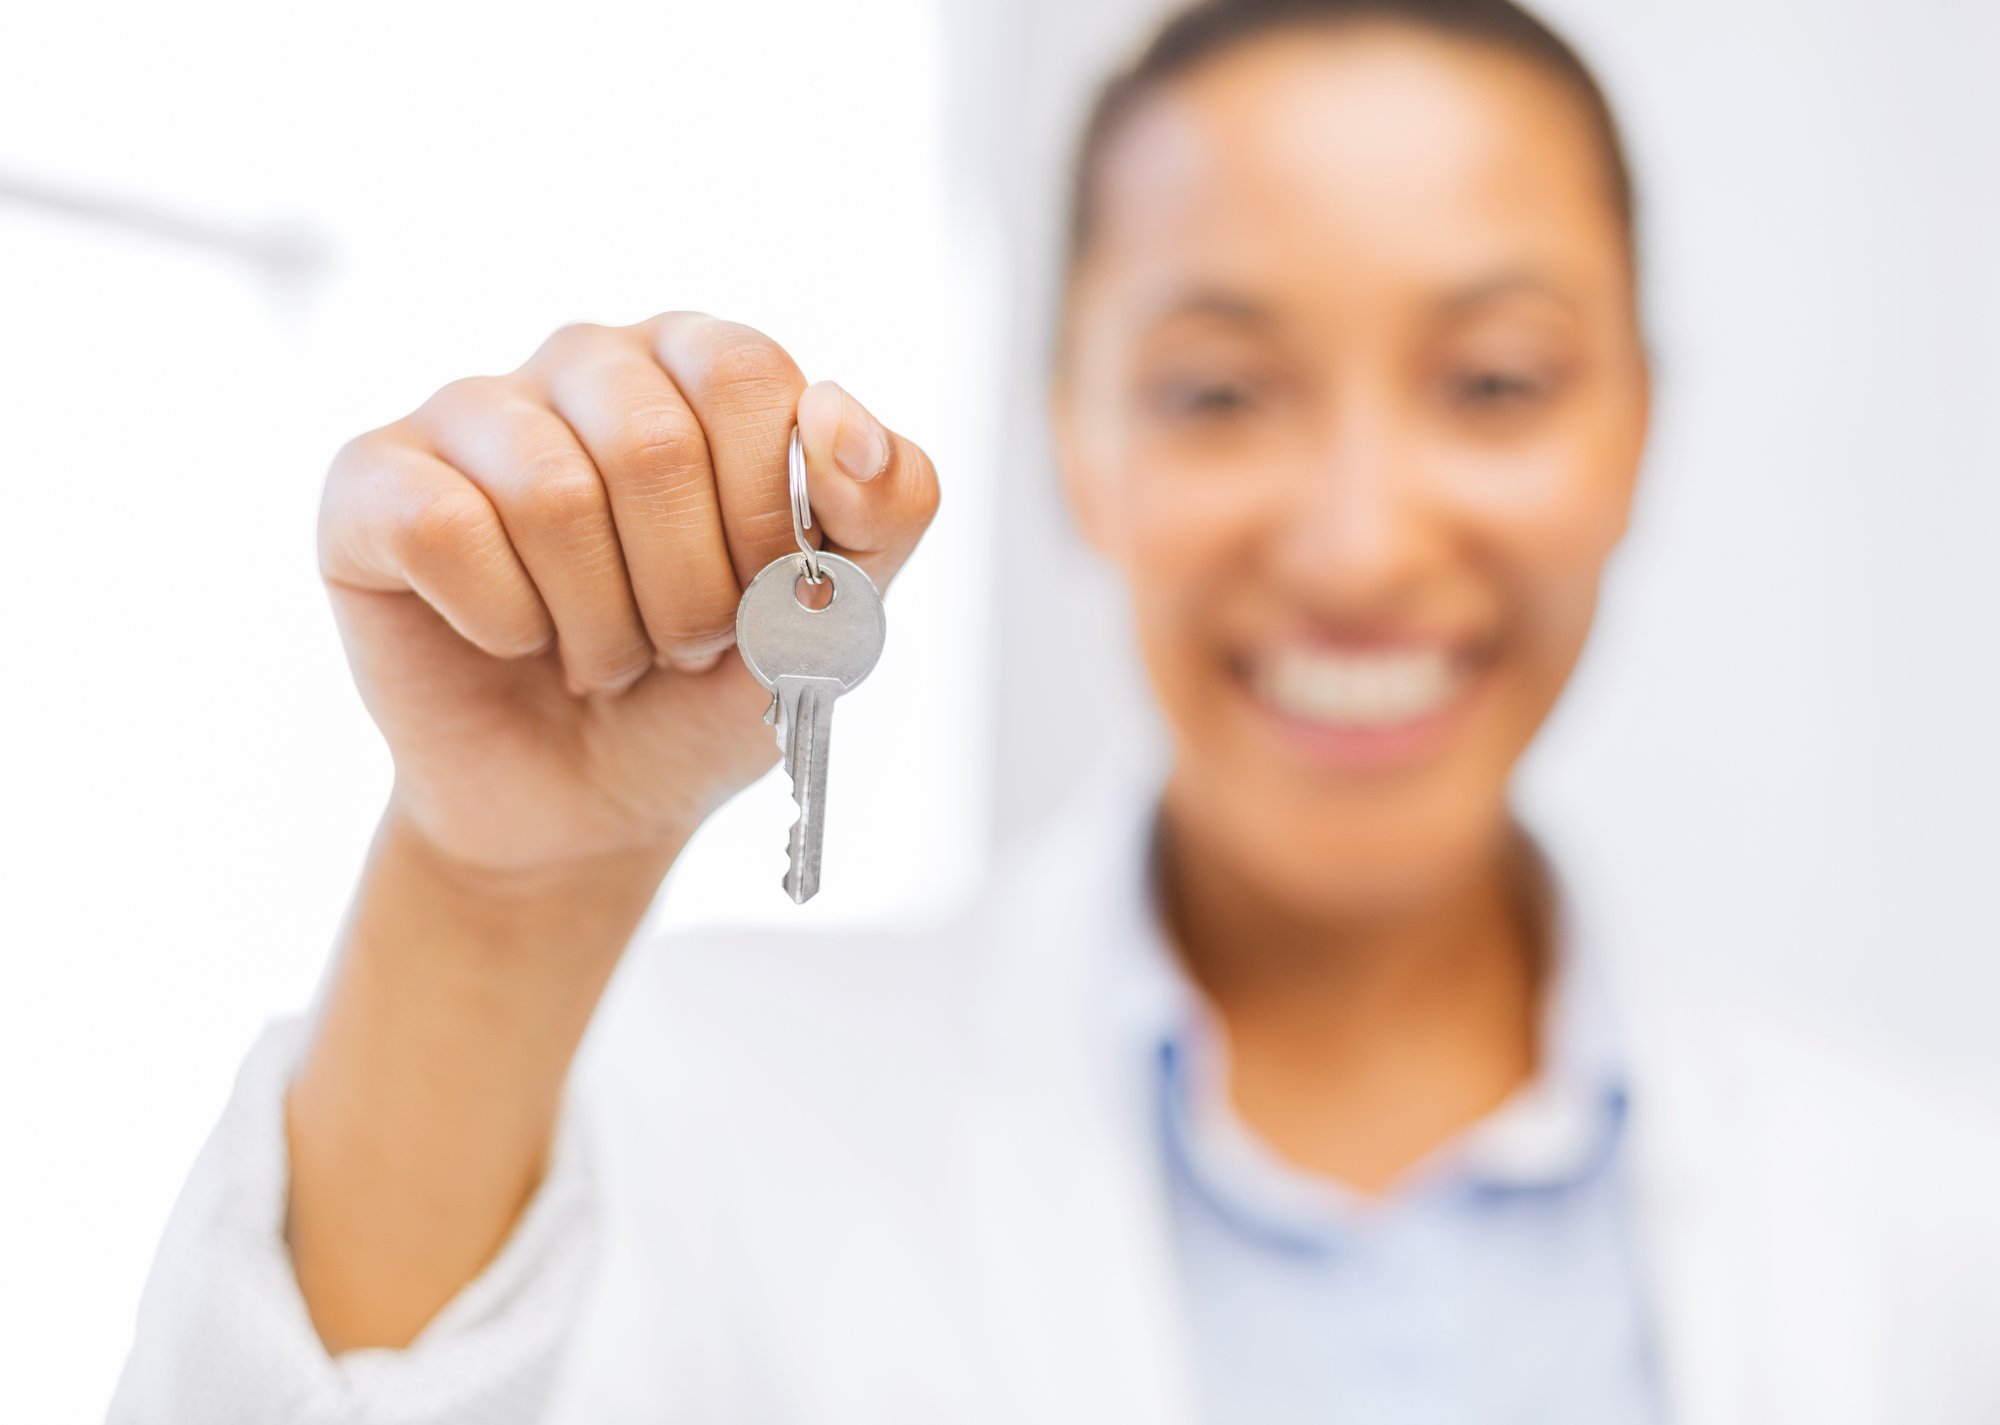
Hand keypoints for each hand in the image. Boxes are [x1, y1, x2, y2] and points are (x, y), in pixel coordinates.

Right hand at [318, 313, 939, 876]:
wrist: (592, 808)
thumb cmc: (709, 693)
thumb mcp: (837, 619)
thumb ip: (887, 509)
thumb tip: (839, 411)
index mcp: (705, 367)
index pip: (750, 377)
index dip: (766, 517)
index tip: (759, 592)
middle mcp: (589, 362)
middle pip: (653, 441)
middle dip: (687, 594)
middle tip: (674, 641)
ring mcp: (473, 412)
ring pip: (549, 493)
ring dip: (599, 625)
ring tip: (598, 652)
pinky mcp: (372, 480)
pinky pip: (442, 529)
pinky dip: (501, 625)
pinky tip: (508, 640)